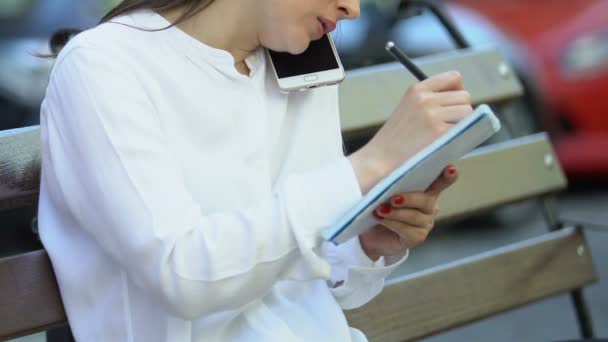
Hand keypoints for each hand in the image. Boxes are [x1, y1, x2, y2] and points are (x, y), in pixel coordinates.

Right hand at [349, 71, 471, 193]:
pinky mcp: (439, 132)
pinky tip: (448, 145)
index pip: (453, 78)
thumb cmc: (394, 142)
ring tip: (447, 137)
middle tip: (449, 127)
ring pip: (467, 111)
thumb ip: (430, 102)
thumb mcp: (408, 110)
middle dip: (461, 112)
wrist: (378, 161)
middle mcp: (425, 98)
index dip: (458, 92)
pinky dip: (462, 137)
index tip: (453, 106)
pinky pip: (465, 128)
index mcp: (417, 90)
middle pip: (464, 96)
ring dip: (463, 125)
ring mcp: (432, 115)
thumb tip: (461, 101)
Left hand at [358, 165, 458, 260]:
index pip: (439, 181)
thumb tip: (384, 174)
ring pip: (414, 216)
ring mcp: (426, 222)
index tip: (452, 169)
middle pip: (426, 200)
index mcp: (424, 190)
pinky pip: (407, 230)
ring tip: (380, 209)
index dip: (447, 176)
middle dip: (409, 198)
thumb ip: (388, 182)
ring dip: (395, 213)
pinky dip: (392, 223)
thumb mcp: (381, 191)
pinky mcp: (418, 237)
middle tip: (393, 199)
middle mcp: (429, 206)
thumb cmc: (378, 205)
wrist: (371, 233)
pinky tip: (380, 219)